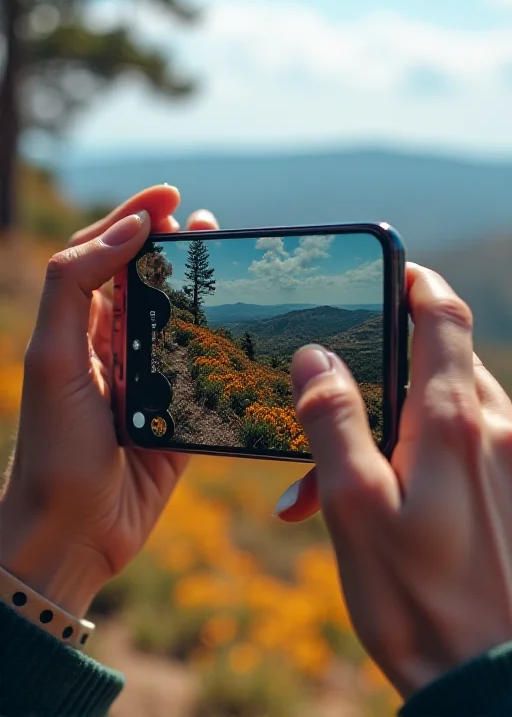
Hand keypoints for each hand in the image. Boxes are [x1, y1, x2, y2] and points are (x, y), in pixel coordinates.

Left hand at [0, 186, 218, 616]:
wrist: (70, 532)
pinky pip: (201, 372)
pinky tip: (241, 330)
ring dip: (200, 291)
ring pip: (178, 321)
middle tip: (209, 225)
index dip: (135, 218)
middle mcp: (111, 347)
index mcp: (79, 326)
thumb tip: (128, 230)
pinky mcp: (175, 415)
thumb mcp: (52, 355)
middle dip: (174, 248)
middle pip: (146, 281)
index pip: (105, 254)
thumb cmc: (53, 445)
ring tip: (227, 263)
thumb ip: (76, 285)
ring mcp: (146, 380)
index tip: (172, 197)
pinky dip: (219, 347)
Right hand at [275, 263, 511, 698]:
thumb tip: (317, 356)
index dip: (420, 283)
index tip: (395, 272)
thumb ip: (334, 420)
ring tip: (373, 483)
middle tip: (351, 420)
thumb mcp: (354, 508)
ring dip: (418, 426)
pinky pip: (491, 456)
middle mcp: (502, 434)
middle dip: (398, 378)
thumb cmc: (414, 600)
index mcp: (455, 424)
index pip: (446, 317)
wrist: (497, 687)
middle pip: (449, 368)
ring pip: (468, 414)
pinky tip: (419, 511)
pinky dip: (450, 461)